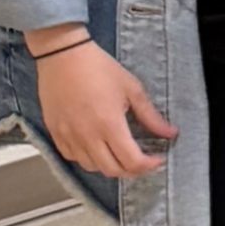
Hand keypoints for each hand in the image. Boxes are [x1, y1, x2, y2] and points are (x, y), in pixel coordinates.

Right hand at [34, 39, 172, 177]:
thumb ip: (151, 116)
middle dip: (132, 170)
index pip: (132, 161)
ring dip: (109, 166)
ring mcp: (67, 135)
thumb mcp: (132, 89)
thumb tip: (170, 133)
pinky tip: (97, 147)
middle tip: (143, 160)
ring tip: (121, 154)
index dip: (149, 165)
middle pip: (112, 170)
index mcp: (109, 124)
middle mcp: (86, 135)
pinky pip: (71, 156)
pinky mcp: (54, 132)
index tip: (158, 159)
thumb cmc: (98, 68)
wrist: (63, 55)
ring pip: (90, 167)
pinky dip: (86, 158)